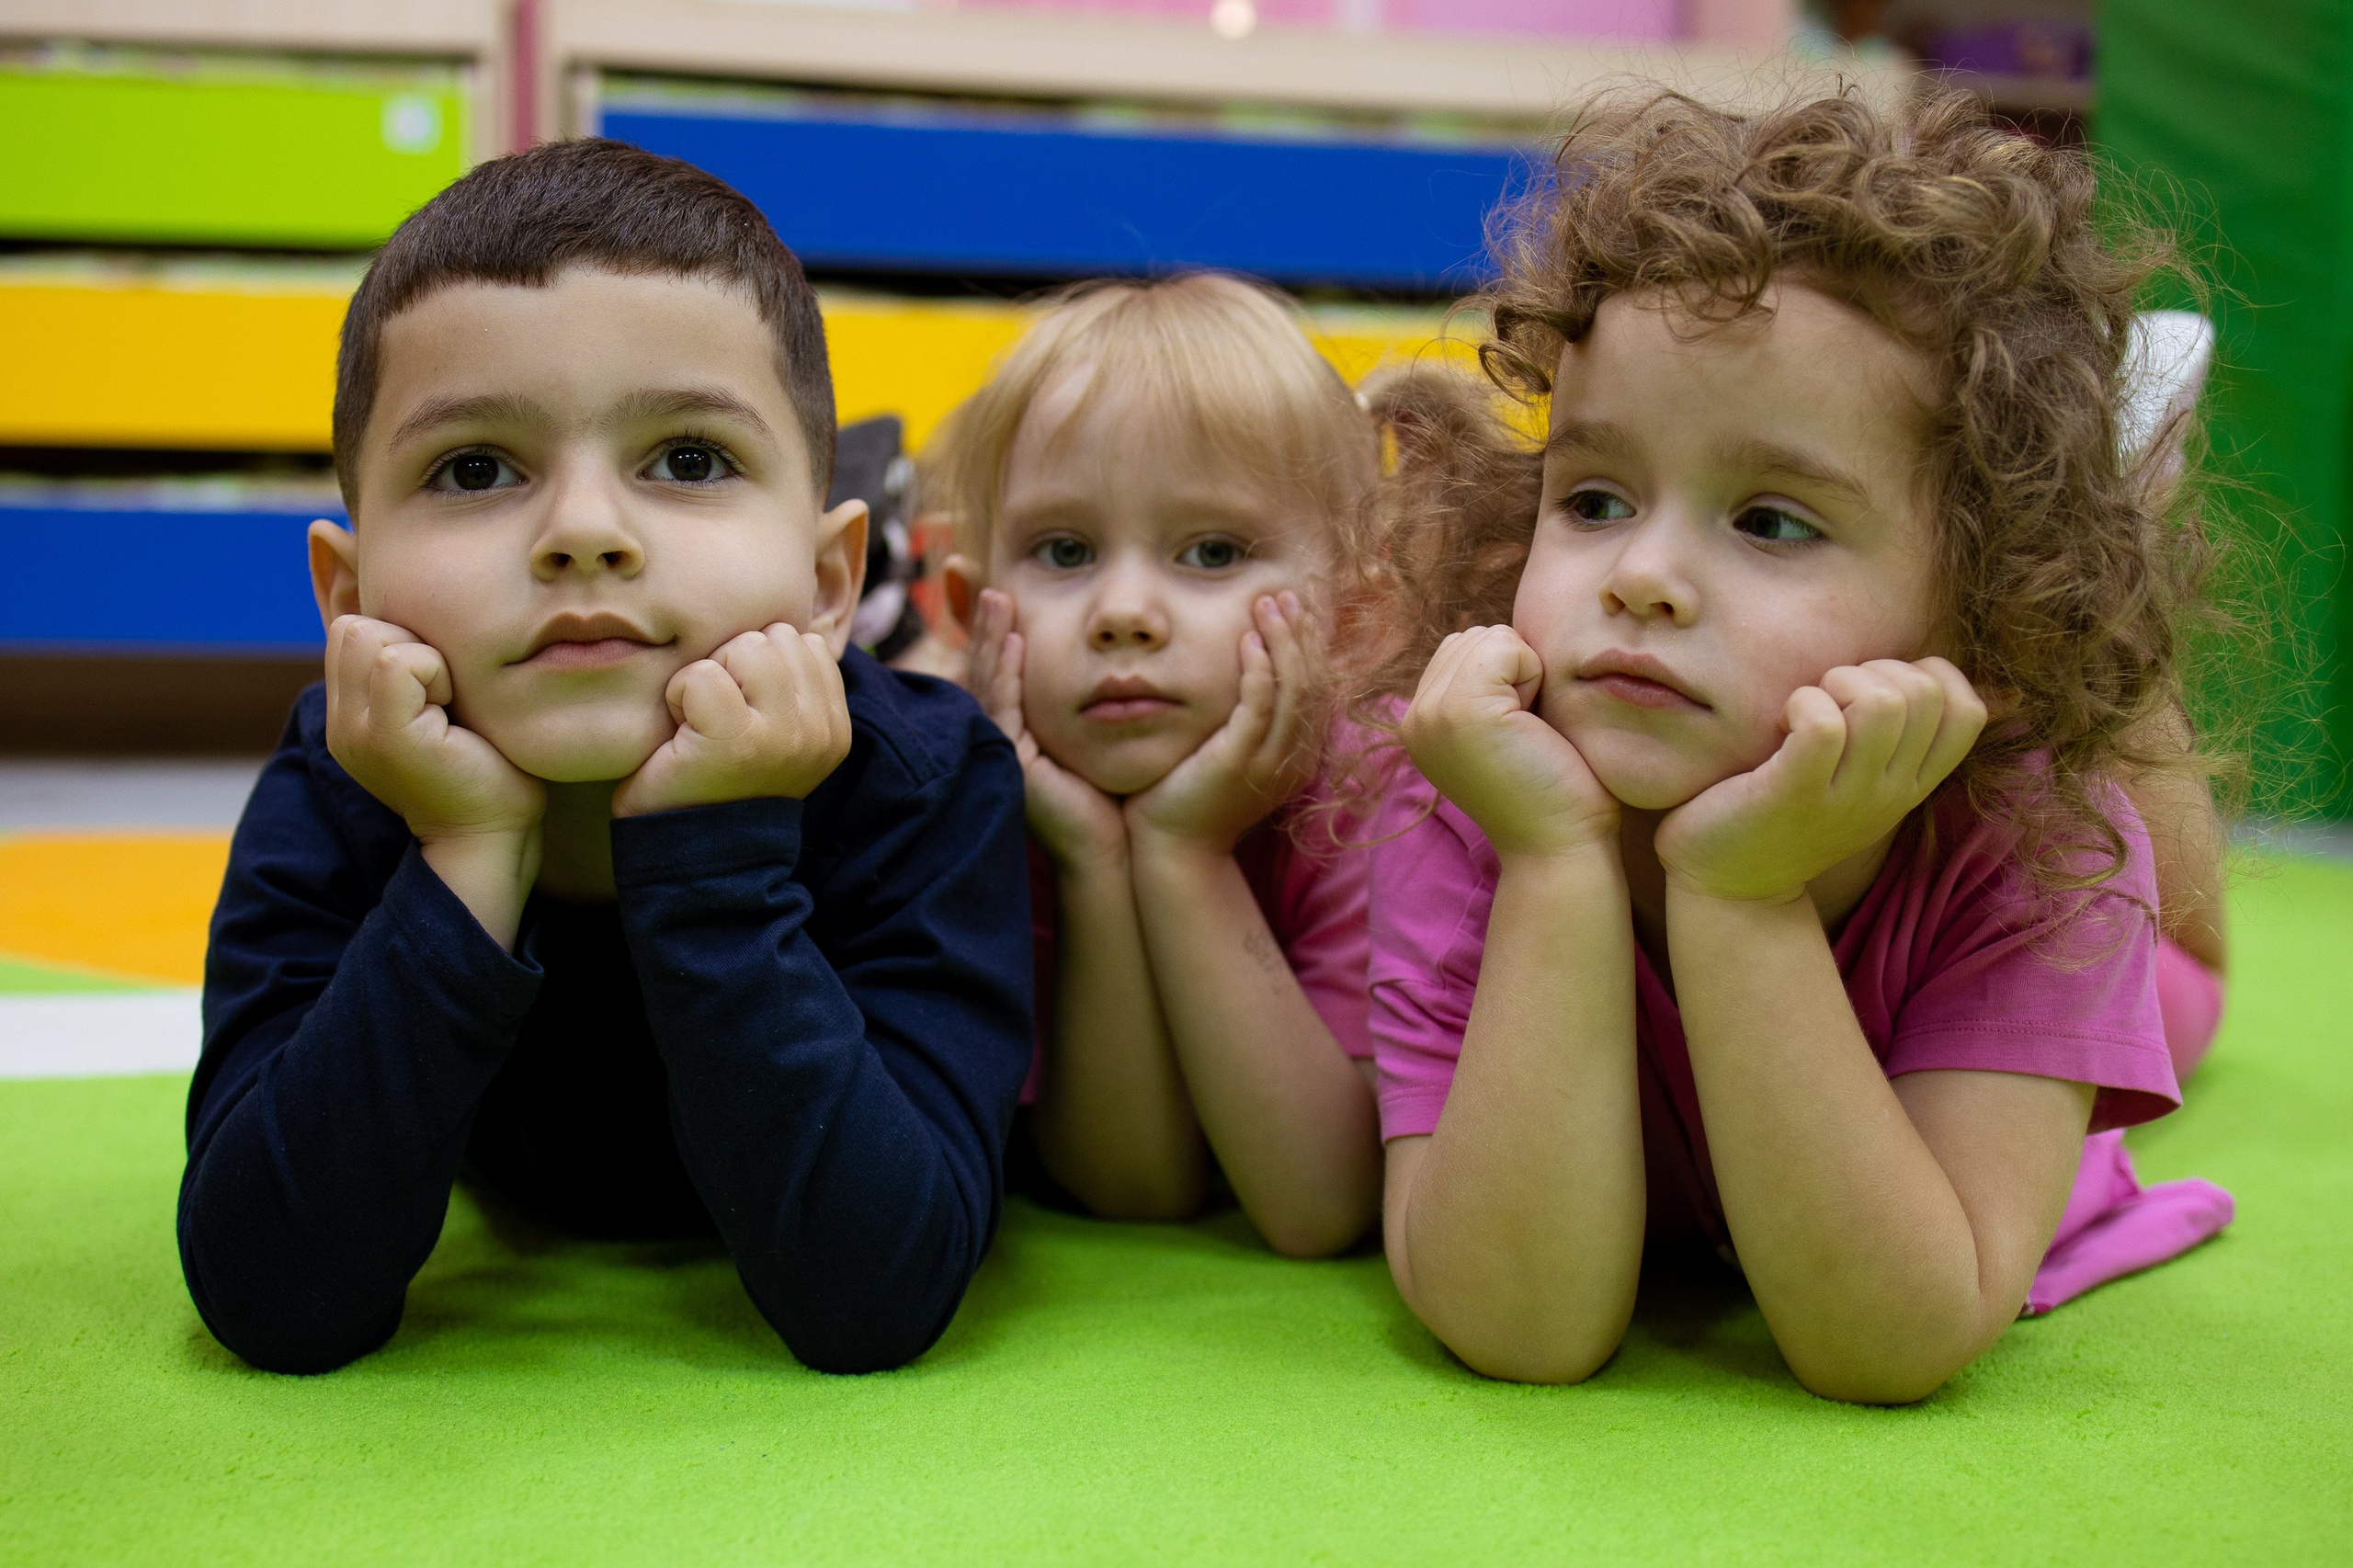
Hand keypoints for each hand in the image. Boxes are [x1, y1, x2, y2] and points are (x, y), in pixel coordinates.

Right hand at [323, 614, 543, 845]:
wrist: (493, 832)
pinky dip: (436, 673)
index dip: (403, 641)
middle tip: (446, 695)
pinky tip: (453, 713)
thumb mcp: (435, 702)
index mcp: (349, 714)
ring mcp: (354, 731)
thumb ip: (407, 663)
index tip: (440, 689)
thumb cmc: (484, 764)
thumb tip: (403, 598)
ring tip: (448, 705)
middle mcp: (341, 723)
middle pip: (354, 626)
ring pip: (370, 636)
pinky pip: (397, 663)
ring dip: (424, 657)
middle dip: (410, 643)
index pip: (349, 629)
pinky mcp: (385, 736)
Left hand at [612, 623, 851, 816]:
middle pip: (774, 637)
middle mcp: (819, 730)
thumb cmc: (721, 781)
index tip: (743, 715)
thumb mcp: (775, 731)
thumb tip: (786, 626)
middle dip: (734, 666)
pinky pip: (702, 676)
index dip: (759, 667)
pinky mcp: (736, 740)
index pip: (804, 643)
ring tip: (703, 724)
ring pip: (743, 647)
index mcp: (835, 727)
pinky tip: (684, 734)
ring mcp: (783, 735)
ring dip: (708, 678)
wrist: (693, 854)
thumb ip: (791, 683)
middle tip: (718, 720)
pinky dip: (679, 697)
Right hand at [966, 588, 1126, 868]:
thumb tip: (1110, 668)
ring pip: (989, 684)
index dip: (994, 638)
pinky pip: (1004, 708)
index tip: (1002, 597)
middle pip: (985, 672)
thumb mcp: (1097, 739)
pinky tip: (1012, 643)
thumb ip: (1090, 705)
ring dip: (990, 640)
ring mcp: (1002, 751)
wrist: (1111, 849)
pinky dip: (1006, 673)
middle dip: (984, 629)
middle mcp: (1002, 740)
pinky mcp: (1011, 763)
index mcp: (1018, 734)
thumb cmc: (1112, 799)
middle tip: (989, 587)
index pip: (1000, 676)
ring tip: (996, 600)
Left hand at [1127, 592, 1316, 857]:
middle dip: (1301, 632)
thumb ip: (1246, 719)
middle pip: (1314, 681)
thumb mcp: (1232, 753)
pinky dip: (1258, 668)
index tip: (1296, 608)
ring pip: (1293, 688)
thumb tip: (1247, 672)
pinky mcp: (1240, 760)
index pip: (1318, 688)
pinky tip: (1247, 640)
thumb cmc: (1193, 798)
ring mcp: (1270, 760)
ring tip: (1267, 604)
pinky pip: (1259, 705)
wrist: (1175, 849)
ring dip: (1282, 640)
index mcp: (1298, 754)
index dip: (1311, 644)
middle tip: (1284, 594)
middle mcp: (1294, 757)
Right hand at [1402, 625, 1617, 859]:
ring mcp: (1430, 713)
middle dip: (1512, 670)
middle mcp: (1413, 718)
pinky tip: (1533, 724)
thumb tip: (1498, 635)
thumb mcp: (1500, 730)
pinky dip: (1533, 675)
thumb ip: (1485, 688)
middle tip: (1523, 734)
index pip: (1461, 650)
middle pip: (1473, 637)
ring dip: (1524, 672)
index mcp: (1419, 724)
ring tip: (1527, 730)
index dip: (1506, 678)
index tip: (1515, 735)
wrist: (1558, 846)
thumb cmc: (1550, 790)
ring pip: (1488, 637)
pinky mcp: (1460, 709)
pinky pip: (1506, 646)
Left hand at [1656, 657, 1985, 904]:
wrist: (1732, 886)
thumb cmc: (1794, 813)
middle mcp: (1891, 792)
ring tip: (1806, 709)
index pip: (1969, 711)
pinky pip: (1823, 725)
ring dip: (1837, 683)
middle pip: (1923, 694)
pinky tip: (1781, 722)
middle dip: (1872, 671)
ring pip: (1881, 704)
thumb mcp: (1867, 779)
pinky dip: (1802, 703)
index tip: (1877, 691)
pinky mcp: (1796, 796)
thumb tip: (2005, 693)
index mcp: (1913, 782)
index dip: (1929, 674)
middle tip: (1829, 699)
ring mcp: (1848, 797)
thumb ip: (1912, 739)